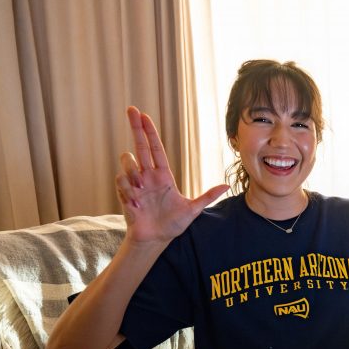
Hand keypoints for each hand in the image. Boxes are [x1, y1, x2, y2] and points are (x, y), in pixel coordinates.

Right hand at [115, 107, 228, 243]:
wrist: (156, 239)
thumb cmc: (173, 225)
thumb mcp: (193, 210)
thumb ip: (208, 196)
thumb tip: (227, 185)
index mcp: (164, 176)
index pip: (156, 149)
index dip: (150, 132)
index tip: (143, 116)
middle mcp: (148, 176)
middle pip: (140, 146)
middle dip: (135, 127)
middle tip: (131, 108)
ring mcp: (135, 183)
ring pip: (128, 161)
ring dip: (132, 171)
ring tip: (140, 189)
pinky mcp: (125, 193)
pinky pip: (121, 180)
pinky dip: (128, 190)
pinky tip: (136, 204)